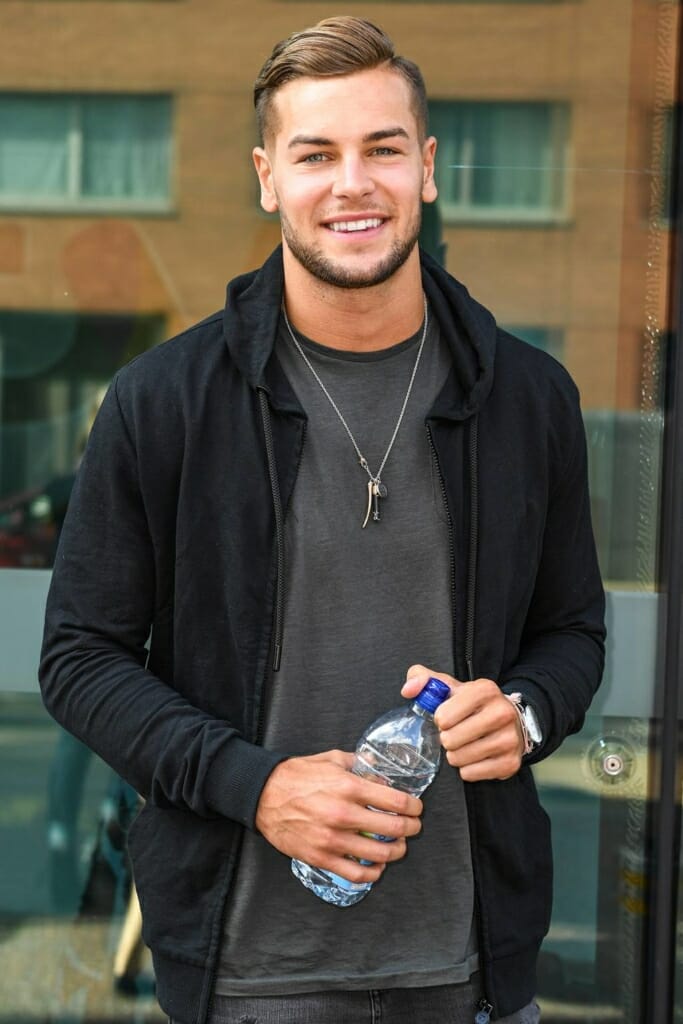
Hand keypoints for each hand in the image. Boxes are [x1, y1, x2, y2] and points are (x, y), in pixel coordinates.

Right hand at [255, 750, 423, 883]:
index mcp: (349, 787)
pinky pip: (356, 874)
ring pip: (380, 854)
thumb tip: (382, 774)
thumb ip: (360, 765)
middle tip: (413, 826)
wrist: (263, 795)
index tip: (416, 808)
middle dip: (411, 828)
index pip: (396, 801)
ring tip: (399, 846)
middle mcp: (343, 814)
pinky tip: (378, 866)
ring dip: (397, 851)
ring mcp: (333, 839)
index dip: (414, 806)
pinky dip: (373, 873)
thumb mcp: (332, 759)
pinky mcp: (321, 857)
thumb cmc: (297, 775)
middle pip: (394, 829)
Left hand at [402, 665, 523, 781]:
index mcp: (485, 690)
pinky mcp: (511, 763)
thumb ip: (422, 679)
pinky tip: (474, 757)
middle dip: (446, 739)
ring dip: (455, 755)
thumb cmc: (472, 704)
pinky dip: (467, 769)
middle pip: (451, 739)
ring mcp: (509, 739)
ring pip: (460, 758)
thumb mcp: (449, 686)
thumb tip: (407, 690)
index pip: (444, 716)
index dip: (439, 719)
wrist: (510, 721)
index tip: (447, 718)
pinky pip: (471, 774)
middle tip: (454, 734)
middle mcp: (502, 713)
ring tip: (463, 745)